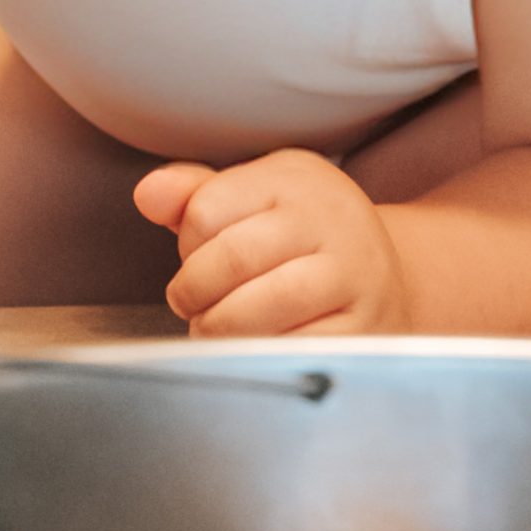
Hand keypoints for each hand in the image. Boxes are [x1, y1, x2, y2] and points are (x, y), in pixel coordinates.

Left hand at [135, 149, 410, 335]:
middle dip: (195, 291)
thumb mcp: (252, 202)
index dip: (188, 244)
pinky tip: (254, 346)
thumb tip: (147, 194)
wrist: (382, 283)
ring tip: (215, 328)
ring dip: (221, 328)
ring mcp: (354, 274)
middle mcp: (331, 217)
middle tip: (192, 305)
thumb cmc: (298, 242)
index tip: (197, 258)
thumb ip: (195, 195)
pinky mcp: (362, 328)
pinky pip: (293, 348)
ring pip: (264, 305)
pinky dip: (258, 353)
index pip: (207, 208)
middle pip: (233, 257)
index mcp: (295, 177)